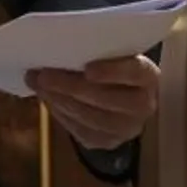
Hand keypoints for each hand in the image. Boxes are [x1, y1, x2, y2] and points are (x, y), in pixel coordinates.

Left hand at [26, 54, 159, 150]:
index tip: (88, 69)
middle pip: (109, 99)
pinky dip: (61, 114)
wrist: (114, 92)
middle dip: (71, 87)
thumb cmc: (106, 64)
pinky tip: (48, 99)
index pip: (136, 72)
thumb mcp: (105, 52)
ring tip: (39, 85)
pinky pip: (82, 131)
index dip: (113, 72)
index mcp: (147, 76)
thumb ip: (91, 49)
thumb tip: (57, 46)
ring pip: (93, 119)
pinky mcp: (108, 141)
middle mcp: (143, 104)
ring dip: (60, 101)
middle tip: (43, 76)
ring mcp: (127, 127)